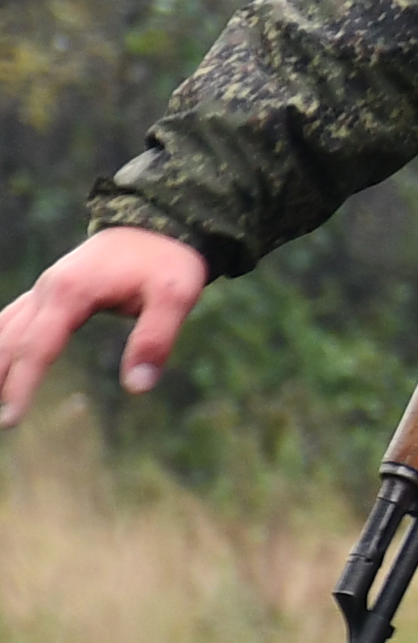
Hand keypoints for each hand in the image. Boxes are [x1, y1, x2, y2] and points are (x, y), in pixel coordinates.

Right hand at [0, 229, 210, 423]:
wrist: (157, 224)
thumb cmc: (168, 261)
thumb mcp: (176, 296)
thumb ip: (156, 339)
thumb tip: (138, 387)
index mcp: (71, 293)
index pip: (38, 346)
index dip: (22, 384)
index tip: (11, 418)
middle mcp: (46, 290)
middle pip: (11, 342)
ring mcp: (43, 290)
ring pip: (2, 330)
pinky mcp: (47, 293)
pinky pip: (10, 321)